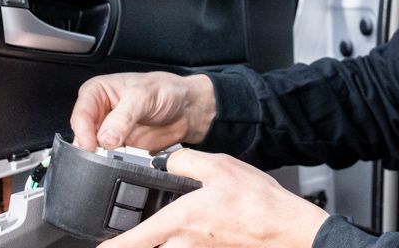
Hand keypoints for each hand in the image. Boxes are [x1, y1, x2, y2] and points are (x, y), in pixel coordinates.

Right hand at [70, 72, 215, 151]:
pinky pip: (108, 161)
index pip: (81, 114)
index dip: (83, 132)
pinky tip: (120, 163)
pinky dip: (112, 165)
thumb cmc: (167, 90)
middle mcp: (100, 112)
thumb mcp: (144, 97)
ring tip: (113, 158)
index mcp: (98, 91)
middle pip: (82, 134)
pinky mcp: (119, 148)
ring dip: (100, 158)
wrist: (188, 108)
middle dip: (89, 147)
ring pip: (93, 150)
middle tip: (100, 156)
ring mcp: (108, 132)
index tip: (91, 146)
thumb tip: (106, 137)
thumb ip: (124, 117)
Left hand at [97, 149, 328, 247]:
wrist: (285, 227)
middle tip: (133, 227)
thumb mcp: (219, 166)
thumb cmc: (258, 202)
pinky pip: (188, 247)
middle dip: (141, 237)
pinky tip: (204, 219)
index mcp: (180, 221)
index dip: (112, 247)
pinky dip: (183, 237)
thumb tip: (168, 160)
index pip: (135, 241)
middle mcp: (184, 244)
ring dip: (165, 235)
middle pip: (151, 245)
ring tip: (176, 216)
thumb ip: (186, 161)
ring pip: (169, 246)